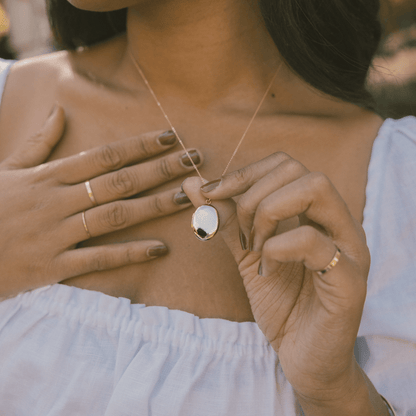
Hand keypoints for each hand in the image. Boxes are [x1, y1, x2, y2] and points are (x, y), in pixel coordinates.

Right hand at [0, 104, 202, 298]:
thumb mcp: (7, 169)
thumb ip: (38, 143)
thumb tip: (59, 111)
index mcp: (48, 177)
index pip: (104, 156)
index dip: (139, 146)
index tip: (170, 137)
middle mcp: (58, 201)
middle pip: (119, 182)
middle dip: (160, 169)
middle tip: (194, 161)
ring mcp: (57, 234)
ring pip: (115, 216)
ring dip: (154, 206)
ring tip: (188, 198)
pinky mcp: (53, 266)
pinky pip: (98, 259)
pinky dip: (129, 254)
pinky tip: (160, 248)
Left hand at [183, 152, 369, 402]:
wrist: (302, 357)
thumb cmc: (281, 302)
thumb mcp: (246, 252)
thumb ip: (225, 217)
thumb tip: (194, 182)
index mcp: (316, 213)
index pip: (284, 164)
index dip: (244, 173)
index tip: (210, 194)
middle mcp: (338, 222)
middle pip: (298, 169)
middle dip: (253, 195)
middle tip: (240, 233)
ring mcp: (349, 248)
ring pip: (315, 189)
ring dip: (267, 213)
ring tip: (254, 246)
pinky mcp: (350, 280)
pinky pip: (314, 241)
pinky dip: (277, 248)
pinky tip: (266, 270)